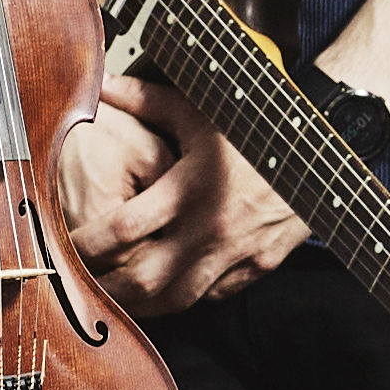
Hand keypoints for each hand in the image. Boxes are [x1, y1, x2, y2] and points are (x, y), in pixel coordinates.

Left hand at [58, 84, 293, 305]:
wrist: (324, 151)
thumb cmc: (259, 128)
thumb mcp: (202, 110)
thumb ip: (147, 101)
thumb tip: (100, 84)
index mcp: (191, 187)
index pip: (124, 229)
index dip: (86, 243)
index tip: (65, 245)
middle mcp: (211, 228)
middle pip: (144, 279)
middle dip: (105, 289)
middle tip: (78, 289)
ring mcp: (237, 253)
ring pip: (177, 299)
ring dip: (141, 305)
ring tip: (112, 301)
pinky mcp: (258, 267)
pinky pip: (212, 295)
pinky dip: (184, 296)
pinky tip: (164, 290)